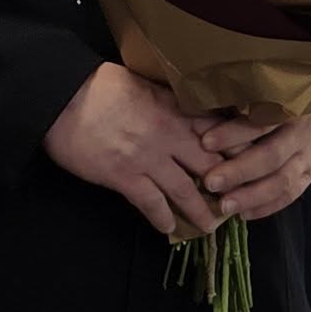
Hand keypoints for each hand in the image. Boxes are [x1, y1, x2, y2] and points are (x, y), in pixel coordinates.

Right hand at [42, 63, 225, 236]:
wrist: (61, 97)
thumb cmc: (97, 84)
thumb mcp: (140, 82)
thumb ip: (165, 99)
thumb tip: (180, 107)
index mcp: (173, 108)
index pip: (217, 130)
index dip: (236, 148)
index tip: (249, 162)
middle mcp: (168, 134)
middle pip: (210, 164)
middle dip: (226, 185)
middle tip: (237, 201)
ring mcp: (147, 157)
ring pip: (185, 190)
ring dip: (201, 211)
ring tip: (210, 225)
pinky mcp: (124, 176)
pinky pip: (151, 203)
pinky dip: (162, 219)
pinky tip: (168, 229)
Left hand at [196, 107, 310, 221]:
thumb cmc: (281, 102)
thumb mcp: (266, 94)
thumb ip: (238, 105)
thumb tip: (196, 113)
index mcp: (286, 107)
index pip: (260, 122)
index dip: (233, 133)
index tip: (205, 142)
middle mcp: (300, 133)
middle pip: (271, 156)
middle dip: (239, 171)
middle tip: (210, 183)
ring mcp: (309, 157)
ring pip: (282, 181)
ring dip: (252, 196)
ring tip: (224, 206)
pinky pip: (291, 195)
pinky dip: (267, 207)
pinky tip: (244, 214)